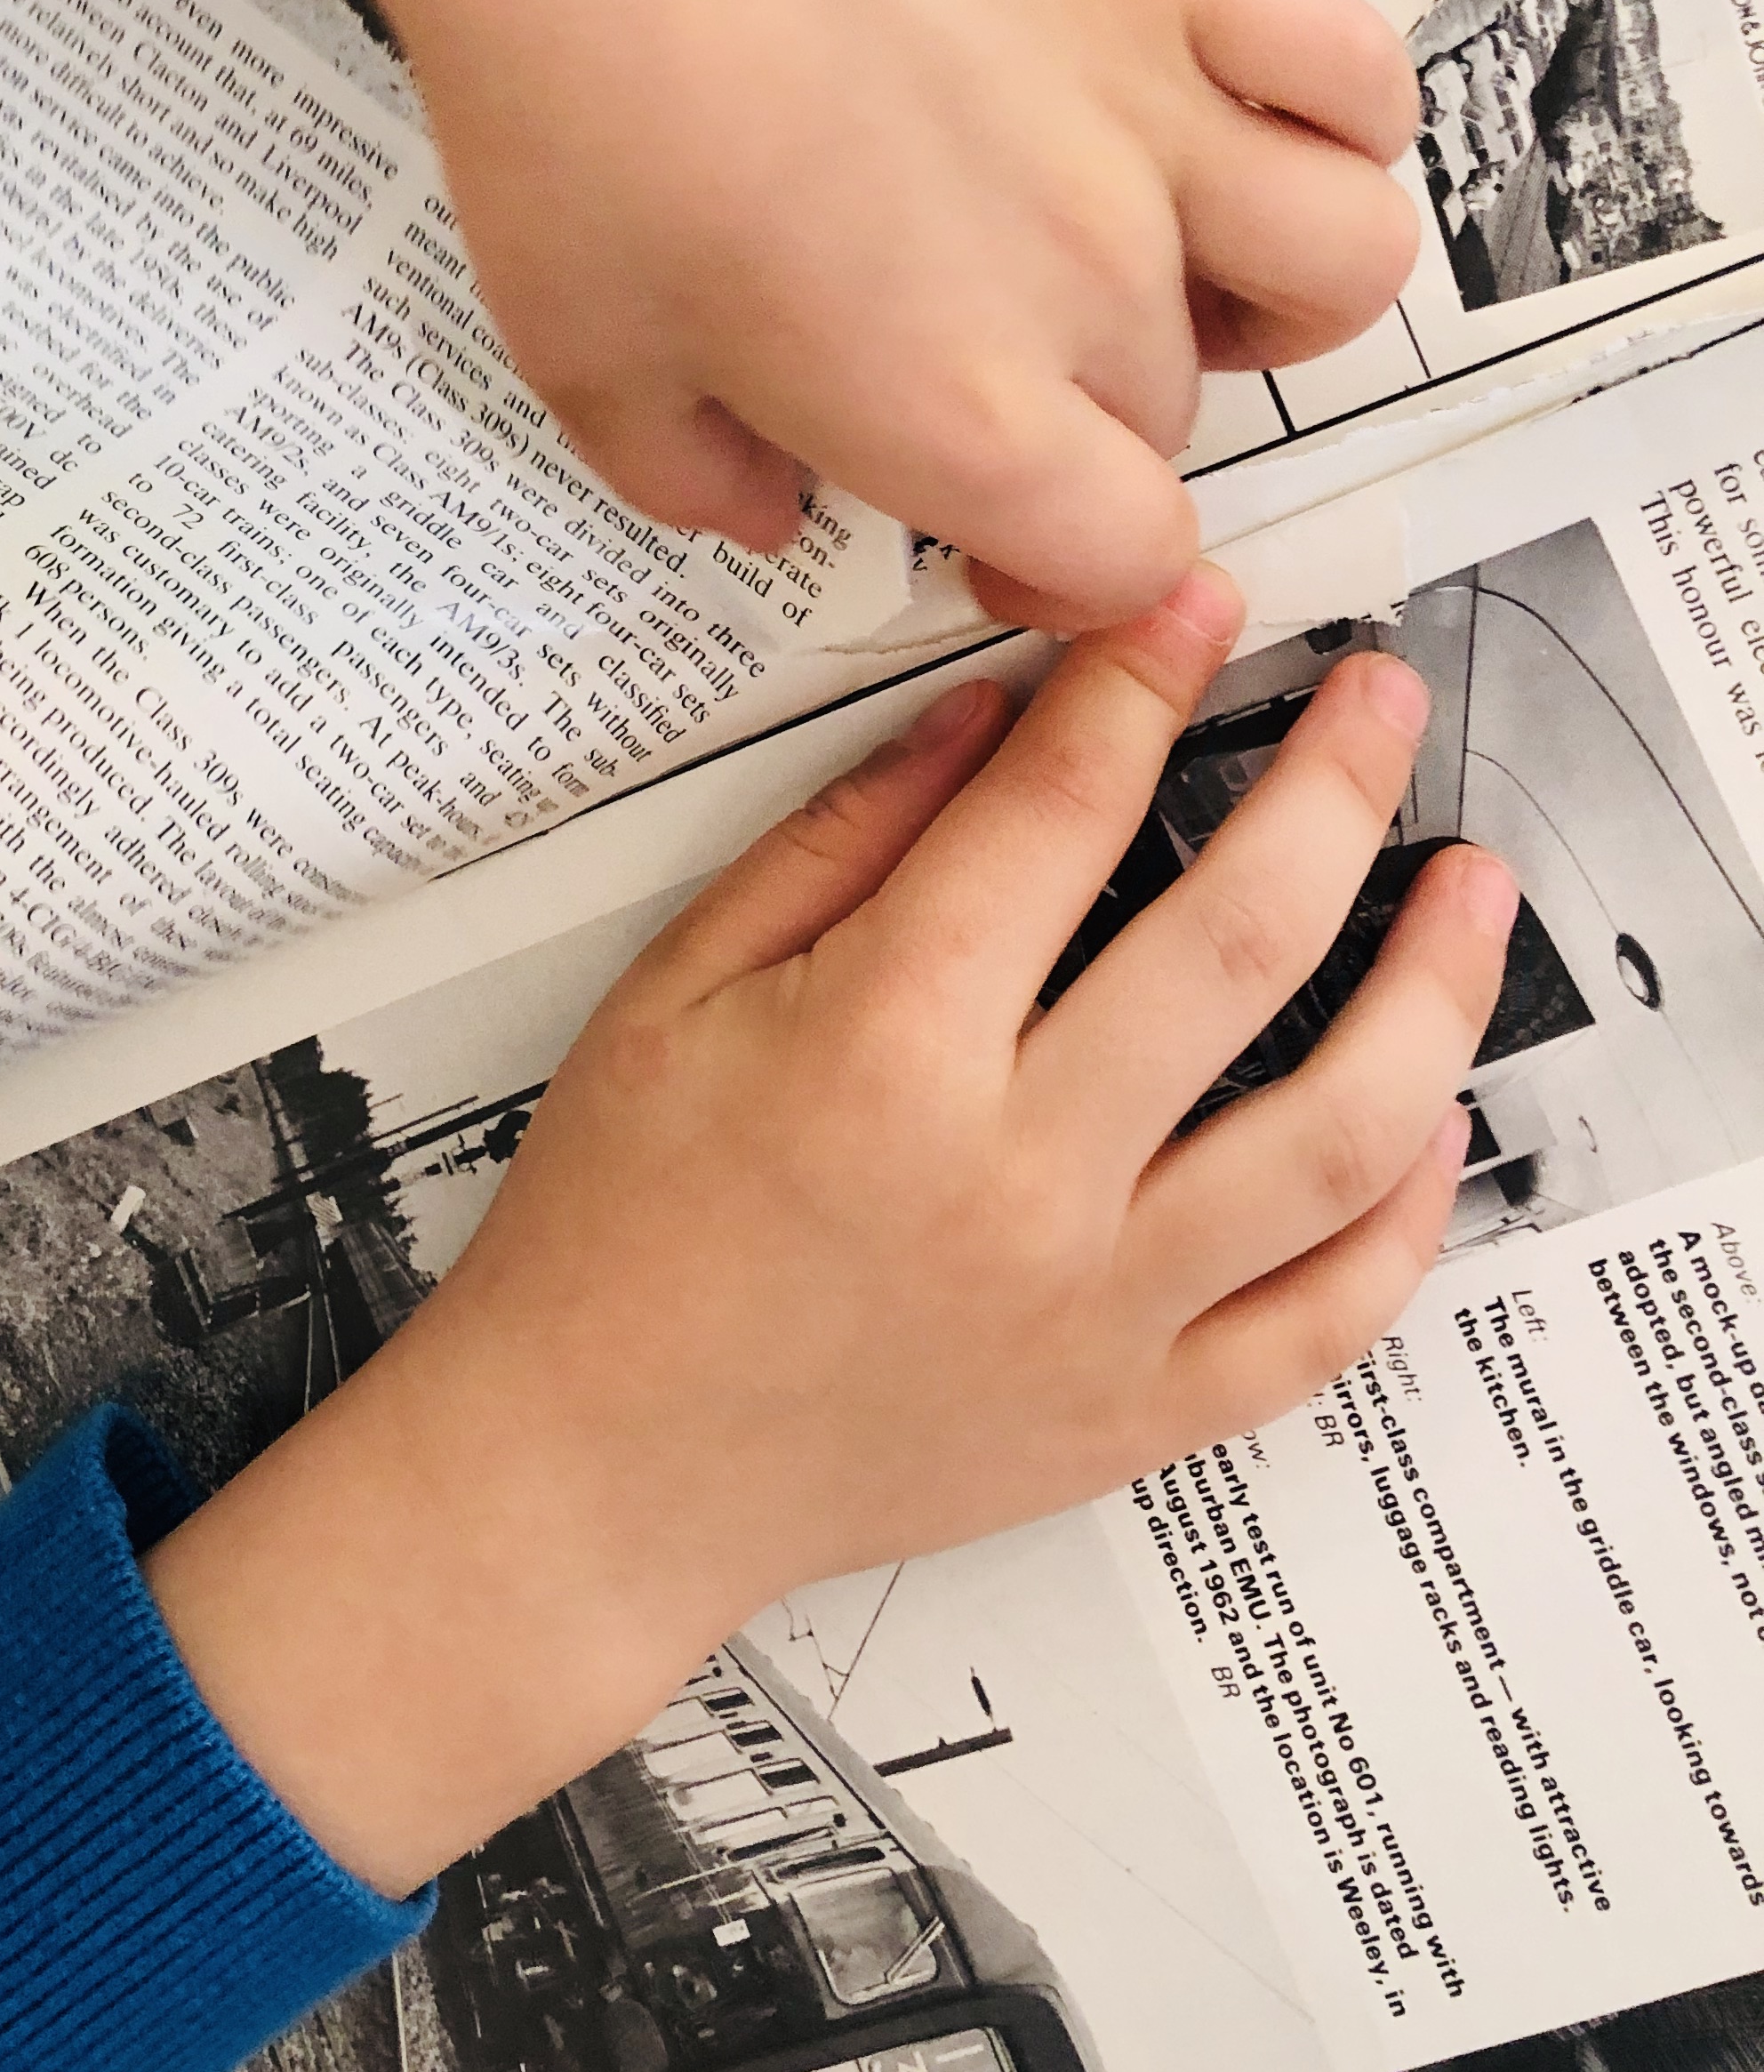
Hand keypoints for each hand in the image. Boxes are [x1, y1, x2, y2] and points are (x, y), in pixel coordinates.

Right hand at [144, 566, 1508, 1892]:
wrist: (597, 1472)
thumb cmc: (616, 1223)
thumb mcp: (678, 989)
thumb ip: (843, 842)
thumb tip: (994, 714)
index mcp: (884, 1050)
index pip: (1060, 811)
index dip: (1142, 677)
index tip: (1198, 599)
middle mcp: (1017, 1178)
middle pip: (1240, 939)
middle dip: (1331, 784)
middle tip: (1379, 698)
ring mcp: (1098, 1310)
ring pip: (1336, 1132)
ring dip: (1435, 989)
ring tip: (1473, 883)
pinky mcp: (1135, 1415)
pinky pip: (1323, 1319)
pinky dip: (1403, 1216)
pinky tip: (1431, 1116)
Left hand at [145, 0, 1418, 629]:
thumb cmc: (576, 102)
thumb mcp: (583, 361)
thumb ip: (697, 480)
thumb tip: (773, 514)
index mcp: (955, 410)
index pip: (1125, 555)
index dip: (1068, 570)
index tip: (998, 536)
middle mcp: (1086, 279)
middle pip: (1174, 411)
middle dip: (1093, 417)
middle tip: (981, 354)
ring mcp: (1150, 115)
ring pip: (1346, 262)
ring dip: (1284, 297)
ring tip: (1182, 269)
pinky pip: (1355, 67)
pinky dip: (1343, 114)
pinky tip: (1247, 123)